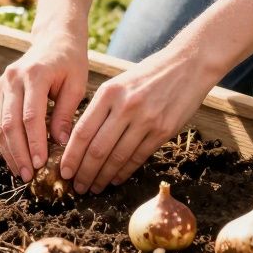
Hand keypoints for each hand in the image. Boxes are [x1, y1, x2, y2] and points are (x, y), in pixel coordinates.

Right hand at [0, 30, 88, 181]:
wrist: (54, 38)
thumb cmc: (70, 61)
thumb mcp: (77, 84)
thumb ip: (66, 113)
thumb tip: (61, 145)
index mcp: (35, 74)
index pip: (31, 116)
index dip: (34, 142)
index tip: (41, 164)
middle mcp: (13, 78)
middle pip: (10, 123)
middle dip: (19, 153)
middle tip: (29, 176)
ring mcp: (2, 84)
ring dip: (9, 151)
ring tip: (21, 172)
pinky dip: (5, 142)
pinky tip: (16, 158)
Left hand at [60, 41, 221, 194]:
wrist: (187, 65)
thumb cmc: (148, 75)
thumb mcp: (118, 83)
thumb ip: (101, 108)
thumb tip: (80, 140)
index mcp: (109, 92)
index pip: (82, 131)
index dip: (71, 156)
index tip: (64, 171)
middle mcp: (125, 106)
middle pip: (97, 149)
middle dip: (84, 172)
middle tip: (78, 187)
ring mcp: (146, 119)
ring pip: (117, 157)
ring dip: (103, 177)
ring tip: (94, 187)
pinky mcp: (163, 130)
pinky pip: (139, 157)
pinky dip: (124, 171)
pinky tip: (115, 179)